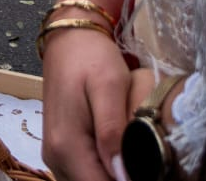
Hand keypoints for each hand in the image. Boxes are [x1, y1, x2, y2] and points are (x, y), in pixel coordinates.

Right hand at [43, 22, 132, 180]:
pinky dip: (102, 169)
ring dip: (112, 174)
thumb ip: (113, 131)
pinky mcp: (60, 151)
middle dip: (122, 178)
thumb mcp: (109, 85)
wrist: (70, 40)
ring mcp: (55, 156)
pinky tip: (119, 154)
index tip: (150, 170)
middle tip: (147, 159)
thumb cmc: (91, 57)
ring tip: (134, 155)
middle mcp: (55, 157)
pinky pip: (83, 173)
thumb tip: (122, 175)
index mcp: (66, 145)